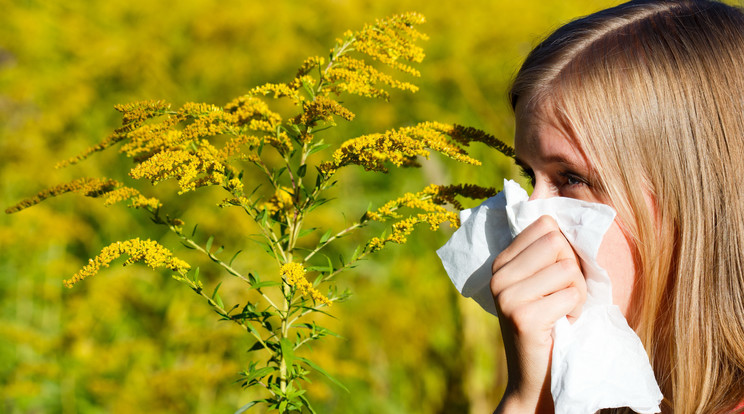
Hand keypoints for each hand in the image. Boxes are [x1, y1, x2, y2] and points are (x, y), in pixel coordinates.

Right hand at [491, 215, 586, 413]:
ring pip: (567, 268)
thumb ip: (549, 254)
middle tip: (561, 298)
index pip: (545, 225)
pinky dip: (575, 312)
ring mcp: (507, 295)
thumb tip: (570, 215)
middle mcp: (498, 275)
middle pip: (557, 243)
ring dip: (576, 294)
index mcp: (502, 262)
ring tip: (561, 313)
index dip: (564, 249)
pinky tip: (561, 326)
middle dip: (573, 271)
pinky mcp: (522, 316)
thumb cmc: (551, 326)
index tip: (557, 277)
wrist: (536, 378)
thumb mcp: (543, 284)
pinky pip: (570, 295)